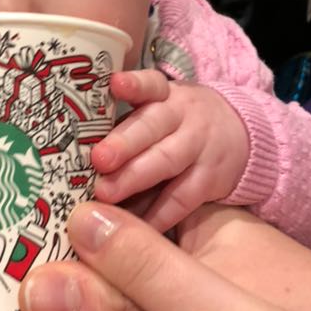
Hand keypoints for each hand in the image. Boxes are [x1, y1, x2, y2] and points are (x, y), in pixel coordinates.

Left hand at [92, 70, 248, 230]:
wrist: (239, 134)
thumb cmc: (173, 126)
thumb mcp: (155, 113)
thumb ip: (122, 128)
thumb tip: (71, 156)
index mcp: (163, 96)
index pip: (150, 84)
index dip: (134, 84)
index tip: (115, 84)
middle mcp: (182, 116)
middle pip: (153, 126)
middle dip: (124, 143)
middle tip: (98, 159)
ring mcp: (199, 147)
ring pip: (167, 161)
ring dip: (134, 177)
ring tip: (105, 193)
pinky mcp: (210, 179)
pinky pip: (181, 198)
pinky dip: (157, 213)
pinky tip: (133, 225)